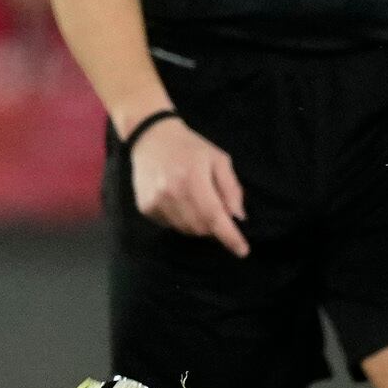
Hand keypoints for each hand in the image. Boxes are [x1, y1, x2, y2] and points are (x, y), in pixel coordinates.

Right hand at [128, 115, 247, 256]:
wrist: (151, 137)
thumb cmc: (190, 147)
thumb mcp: (218, 159)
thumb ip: (231, 187)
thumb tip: (238, 217)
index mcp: (193, 178)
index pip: (214, 215)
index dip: (229, 236)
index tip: (242, 251)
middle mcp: (172, 193)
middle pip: (201, 227)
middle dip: (214, 226)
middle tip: (215, 208)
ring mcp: (156, 202)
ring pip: (186, 229)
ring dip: (197, 224)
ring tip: (195, 200)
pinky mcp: (145, 207)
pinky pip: (170, 225)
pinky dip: (180, 220)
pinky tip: (178, 200)